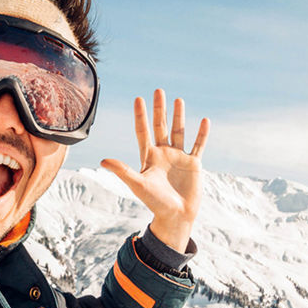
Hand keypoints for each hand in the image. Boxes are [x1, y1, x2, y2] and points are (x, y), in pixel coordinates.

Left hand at [100, 88, 209, 252]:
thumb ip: (122, 171)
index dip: (140, 116)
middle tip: (158, 90)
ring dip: (179, 116)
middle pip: (160, 126)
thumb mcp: (138, 185)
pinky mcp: (193, 164)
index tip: (138, 99)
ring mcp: (179, 157)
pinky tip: (204, 120)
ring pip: (179, 132)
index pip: (143, 131)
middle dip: (159, 109)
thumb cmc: (154, 203)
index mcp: (149, 157)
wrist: (175, 217)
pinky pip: (198, 145)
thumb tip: (103, 161)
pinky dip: (201, 134)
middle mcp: (163, 154)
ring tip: (178, 100)